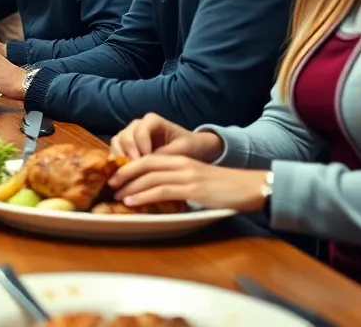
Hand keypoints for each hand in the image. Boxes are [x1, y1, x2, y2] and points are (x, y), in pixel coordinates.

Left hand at [106, 155, 268, 212]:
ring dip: (130, 187)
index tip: (116, 175)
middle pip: (145, 164)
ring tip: (117, 196)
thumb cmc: (225, 188)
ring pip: (150, 177)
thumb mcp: (198, 180)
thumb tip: (158, 194)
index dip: (130, 165)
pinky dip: (144, 196)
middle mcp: (181, 164)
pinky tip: (132, 202)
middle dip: (125, 174)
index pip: (149, 158)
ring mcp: (187, 175)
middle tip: (110, 184)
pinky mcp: (193, 189)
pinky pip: (162, 190)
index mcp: (181, 160)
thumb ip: (179, 182)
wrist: (250, 187)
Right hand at [110, 112, 224, 161]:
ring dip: (120, 157)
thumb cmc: (189, 146)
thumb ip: (164, 154)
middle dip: (128, 153)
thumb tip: (147, 164)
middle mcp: (138, 124)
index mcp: (152, 120)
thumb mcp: (182, 150)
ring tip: (128, 172)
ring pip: (117, 142)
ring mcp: (131, 134)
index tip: (147, 161)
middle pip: (125, 136)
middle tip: (135, 169)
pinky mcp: (127, 145)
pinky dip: (116, 160)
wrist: (193, 149)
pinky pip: (115, 150)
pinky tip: (122, 172)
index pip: (140, 131)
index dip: (141, 146)